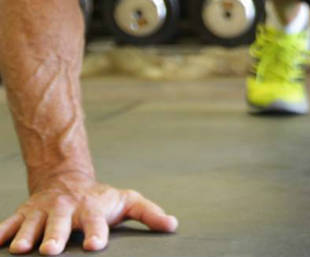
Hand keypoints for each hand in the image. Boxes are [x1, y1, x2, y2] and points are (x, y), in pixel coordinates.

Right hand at [0, 173, 177, 254]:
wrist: (67, 179)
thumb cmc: (101, 199)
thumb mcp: (127, 201)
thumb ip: (149, 213)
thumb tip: (173, 226)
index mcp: (91, 209)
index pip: (96, 222)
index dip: (97, 233)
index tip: (96, 246)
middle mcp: (66, 210)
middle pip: (60, 224)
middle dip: (55, 236)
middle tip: (51, 251)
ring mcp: (43, 212)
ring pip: (32, 224)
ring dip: (26, 236)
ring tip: (22, 250)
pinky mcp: (24, 214)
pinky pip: (9, 223)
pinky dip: (1, 231)